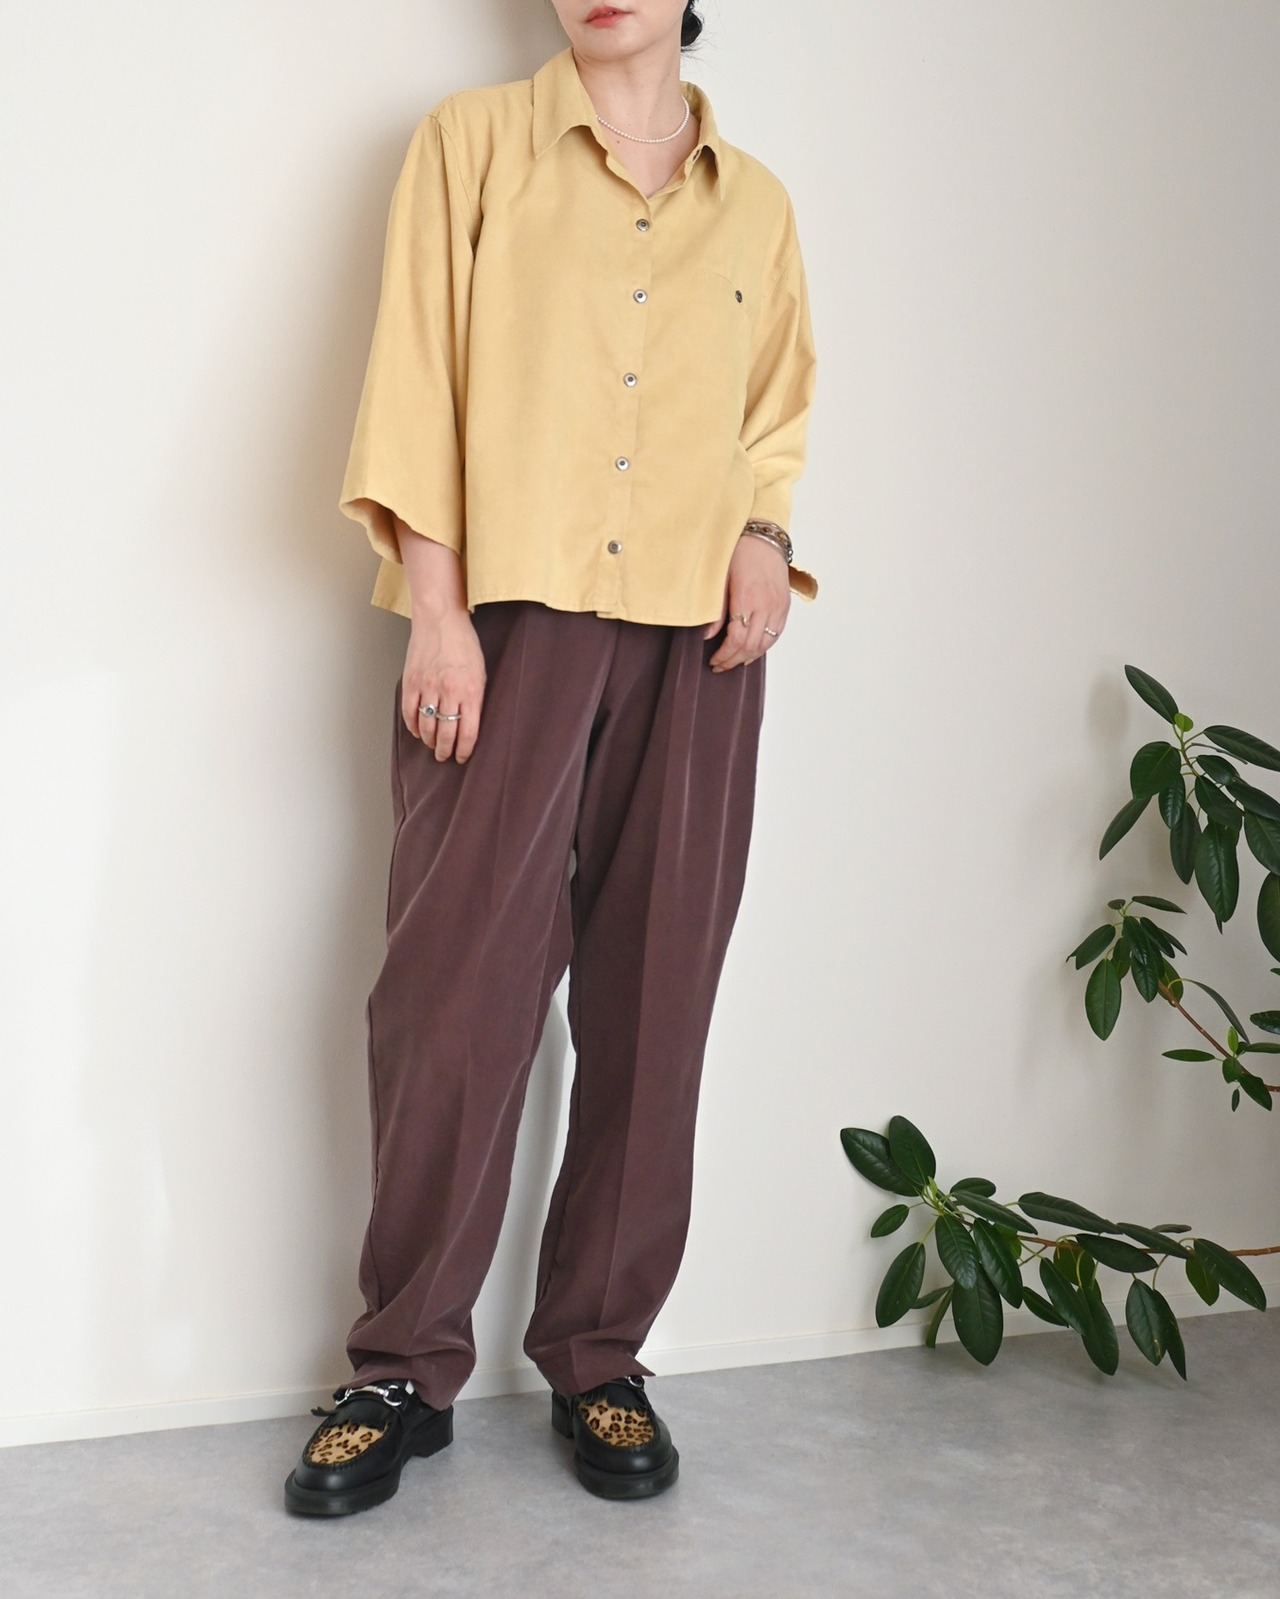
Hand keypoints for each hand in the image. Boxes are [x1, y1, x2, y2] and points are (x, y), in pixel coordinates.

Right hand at [401, 604, 486, 761]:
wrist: (441, 620)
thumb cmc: (464, 644)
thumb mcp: (480, 672)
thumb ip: (475, 698)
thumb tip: (470, 724)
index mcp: (470, 691)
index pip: (467, 733)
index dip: (464, 750)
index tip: (462, 757)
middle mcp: (449, 692)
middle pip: (445, 734)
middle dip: (445, 751)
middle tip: (444, 756)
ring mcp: (428, 687)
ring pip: (426, 726)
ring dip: (429, 741)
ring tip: (432, 745)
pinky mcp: (411, 681)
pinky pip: (409, 712)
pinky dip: (413, 726)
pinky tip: (417, 731)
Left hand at [702, 534, 790, 669]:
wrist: (764, 537)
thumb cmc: (739, 553)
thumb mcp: (720, 579)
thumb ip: (715, 610)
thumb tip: (706, 636)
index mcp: (747, 598)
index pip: (737, 639)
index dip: (725, 654)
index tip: (714, 660)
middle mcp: (766, 605)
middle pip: (751, 645)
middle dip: (734, 660)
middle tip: (720, 666)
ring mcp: (778, 606)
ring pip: (766, 643)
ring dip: (750, 656)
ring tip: (735, 661)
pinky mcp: (785, 605)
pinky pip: (777, 634)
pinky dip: (764, 646)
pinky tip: (752, 651)